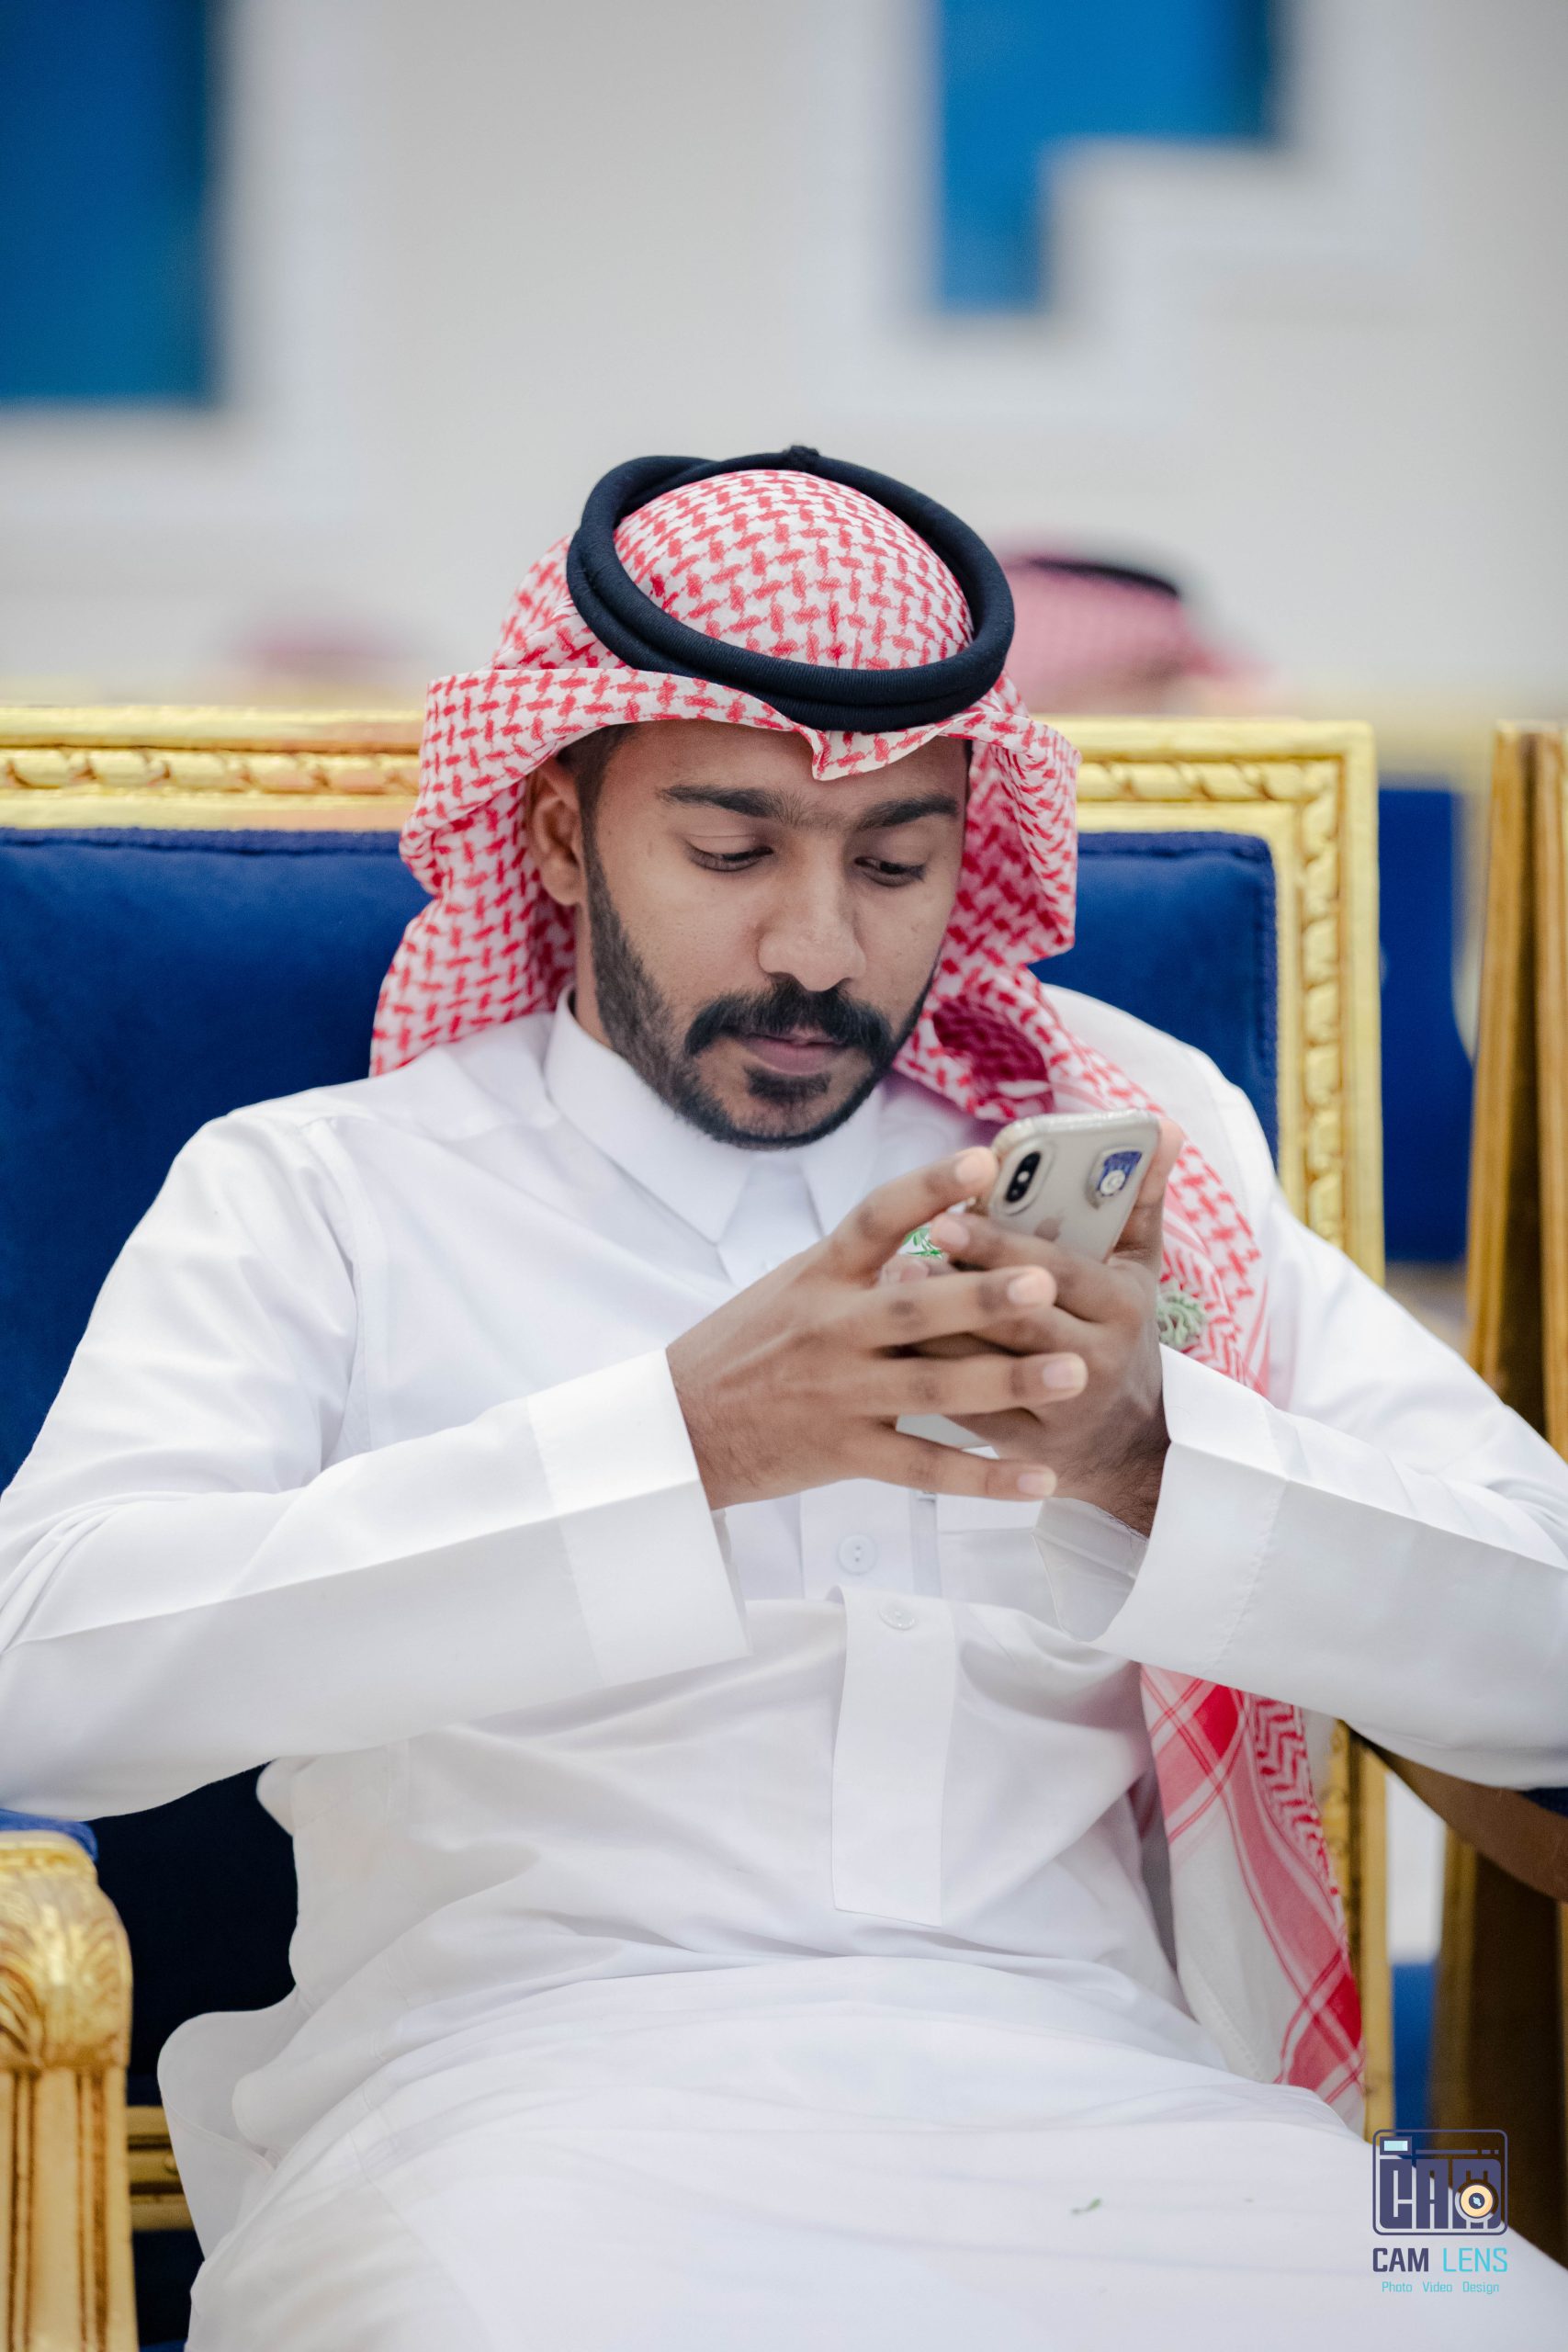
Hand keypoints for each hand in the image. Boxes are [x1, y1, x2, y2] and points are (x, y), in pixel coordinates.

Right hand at [667, 1148, 1098, 1509]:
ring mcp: (838, 1394)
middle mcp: (831, 1328)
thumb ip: (864, 1267)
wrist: (680, 1427)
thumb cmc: (747, 1347)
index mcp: (821, 1275)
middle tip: (1045, 1282)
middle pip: (915, 1307)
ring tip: (1074, 1372)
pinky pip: (924, 1467)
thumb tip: (946, 1234)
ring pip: (934, 1386)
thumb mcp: (794, 1287)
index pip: (876, 1217)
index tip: (984, 1162)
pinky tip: (1036, 1479)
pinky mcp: (843, 1453)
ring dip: (1007, 1381)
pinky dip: (983, 1477)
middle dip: (981, 1296)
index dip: (929, 1187)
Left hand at [898, 1122, 1180, 1534]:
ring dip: (931, 1334)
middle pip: (1017, 1320)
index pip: (1057, 1270)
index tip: (945, 1218)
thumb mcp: (1139, 1270)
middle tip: (900, 1258)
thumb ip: (1142, 1198)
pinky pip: (969, 1413)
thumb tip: (1165, 1125)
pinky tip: (889, 1351)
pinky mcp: (1024, 1443)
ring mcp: (1058, 1408)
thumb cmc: (1121, 1332)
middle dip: (957, 1289)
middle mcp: (1096, 1359)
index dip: (1001, 1246)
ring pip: (984, 1367)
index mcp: (1122, 1307)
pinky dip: (929, 1382)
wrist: (1129, 1444)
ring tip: (884, 1298)